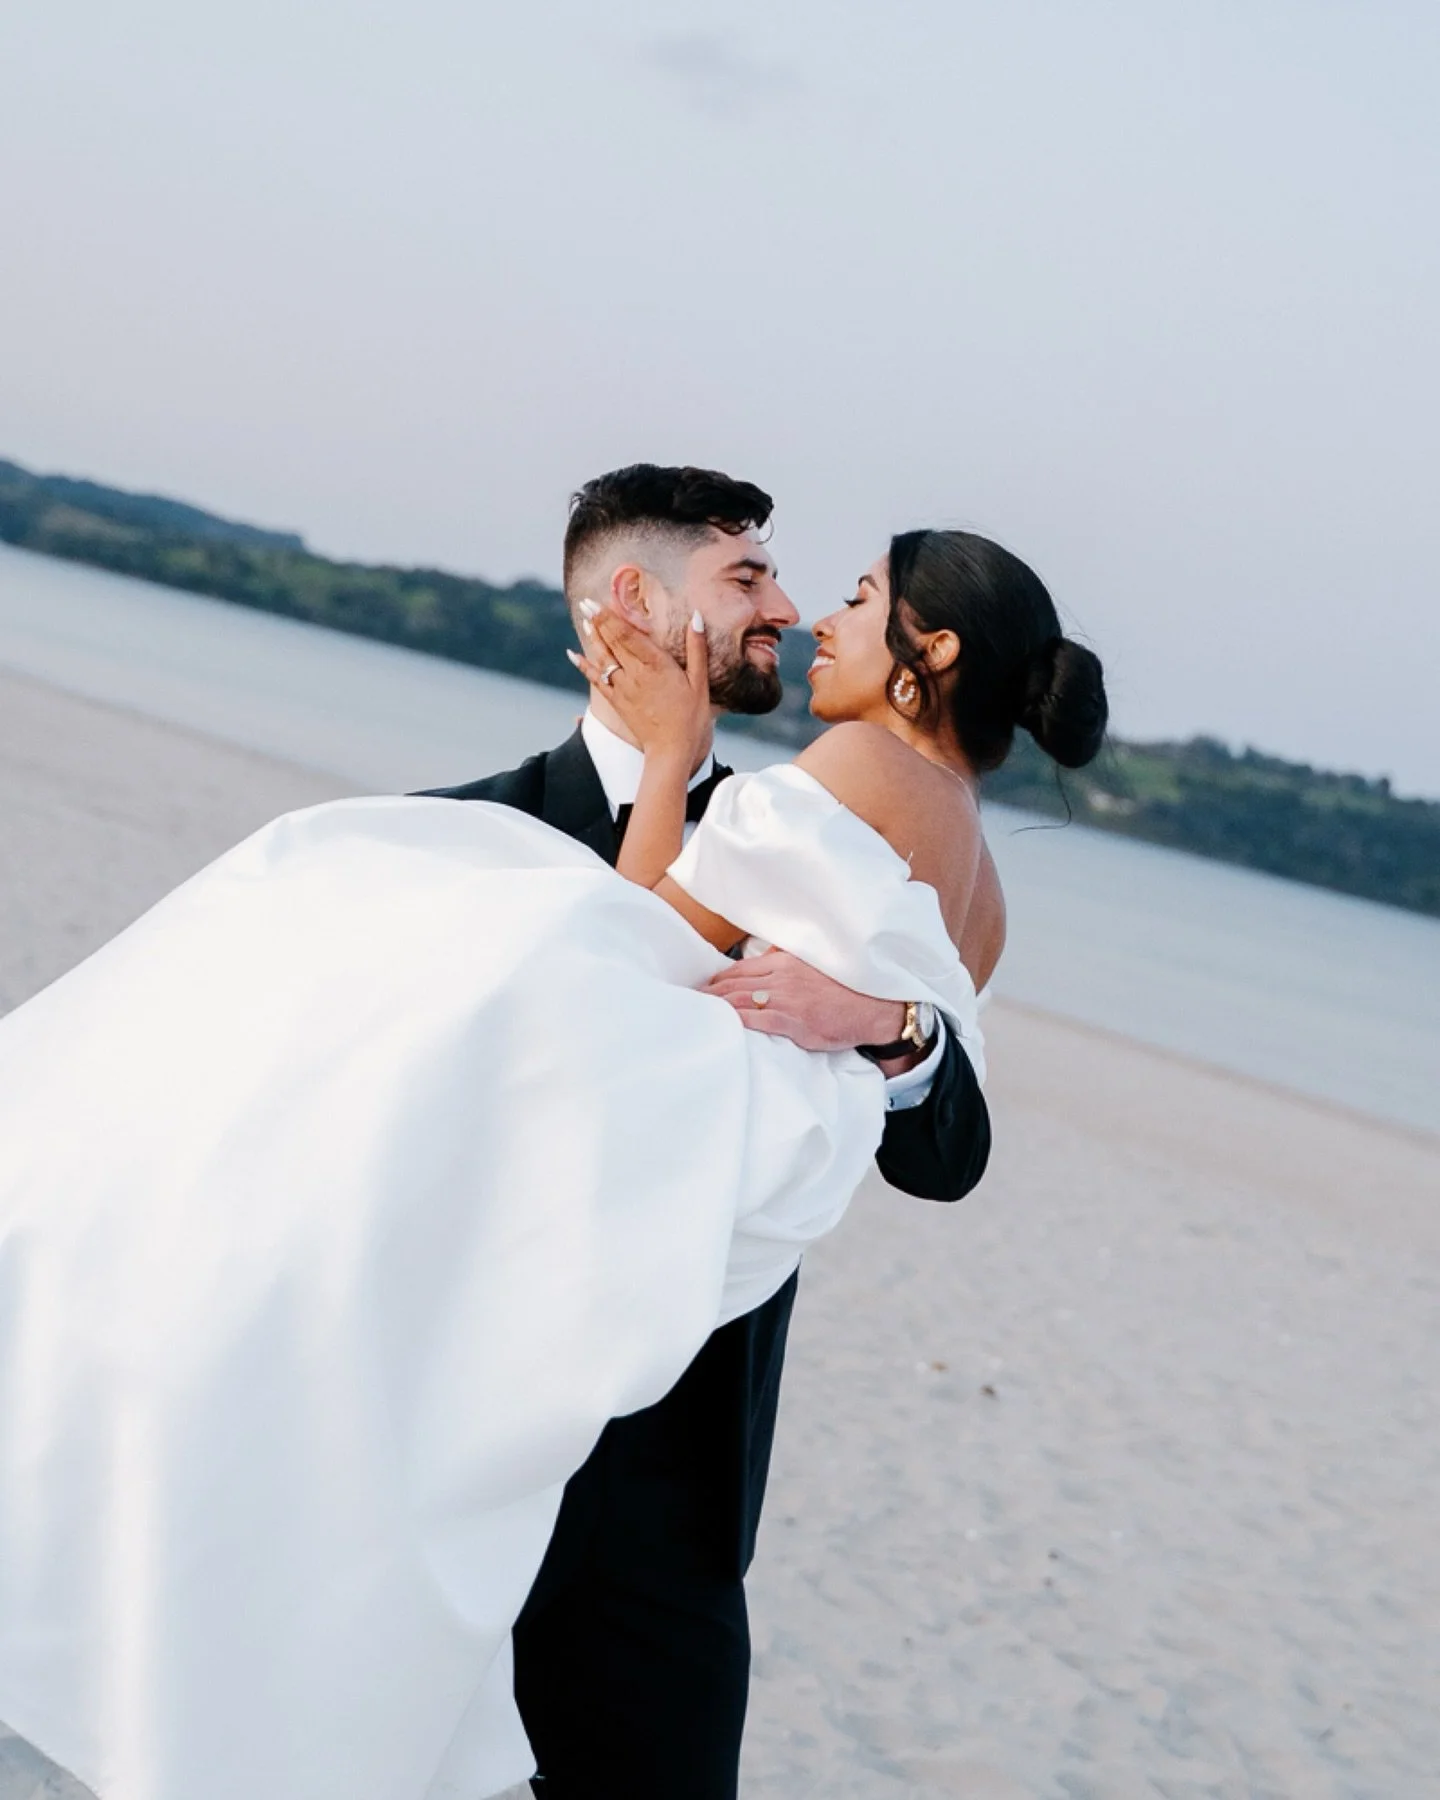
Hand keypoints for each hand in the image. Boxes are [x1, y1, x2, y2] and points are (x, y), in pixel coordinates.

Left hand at [568, 605, 710, 767]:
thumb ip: (696, 648)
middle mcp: (635, 674)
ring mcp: (623, 689)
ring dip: (593, 637)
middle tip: (585, 601)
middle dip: (598, 620)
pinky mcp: (617, 702)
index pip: (628, 635)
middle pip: (613, 642)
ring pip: (603, 657)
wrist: (672, 753)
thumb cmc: (691, 718)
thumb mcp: (700, 682)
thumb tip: (696, 617)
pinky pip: (596, 680)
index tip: (599, 601)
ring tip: (583, 619)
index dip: (612, 617)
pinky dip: (584, 665)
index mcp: (656, 665)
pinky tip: (574, 654)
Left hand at [704, 950, 908, 1056]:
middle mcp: (781, 978)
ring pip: (740, 1000)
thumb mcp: (815, 965)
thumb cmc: (847, 988)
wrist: (875, 1006)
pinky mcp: (793, 1021)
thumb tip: (770, 955)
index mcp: (785, 962)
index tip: (705, 986)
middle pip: (734, 984)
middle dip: (710, 993)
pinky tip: (722, 1024)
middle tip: (690, 1001)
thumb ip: (790, 960)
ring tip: (697, 1012)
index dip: (719, 979)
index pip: (741, 969)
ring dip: (716, 1006)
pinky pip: (756, 1020)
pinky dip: (736, 1020)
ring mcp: (786, 1000)